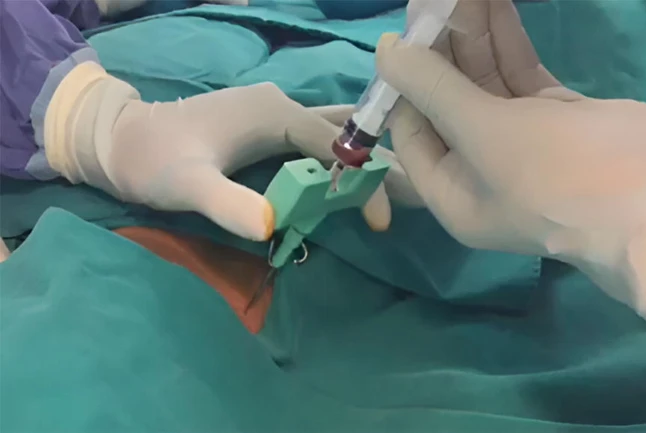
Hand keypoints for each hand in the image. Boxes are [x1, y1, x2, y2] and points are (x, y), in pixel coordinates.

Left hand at [53, 77, 395, 240]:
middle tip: (416, 195)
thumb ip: (227, 203)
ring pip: (336, 134)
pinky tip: (355, 180)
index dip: (362, 180)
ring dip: (365, 160)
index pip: (336, 145)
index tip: (380, 220)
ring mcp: (275, 114)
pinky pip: (318, 140)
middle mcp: (282, 106)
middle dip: (380, 163)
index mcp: (274, 113)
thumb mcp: (188, 186)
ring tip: (400, 187)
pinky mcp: (268, 127)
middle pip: (346, 133)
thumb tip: (271, 226)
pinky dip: (342, 160)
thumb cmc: (155, 162)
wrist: (122, 141)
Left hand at [376, 0, 645, 291]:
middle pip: (449, 103)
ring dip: (473, 37)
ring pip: (486, 84)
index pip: (413, 134)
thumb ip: (434, 89)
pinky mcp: (557, 117)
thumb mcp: (484, 134)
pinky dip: (507, 42)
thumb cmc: (558, 175)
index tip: (400, 42)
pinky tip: (492, 6)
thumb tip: (386, 51)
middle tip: (428, 4)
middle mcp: (481, 170)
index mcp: (453, 193)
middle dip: (439, 53)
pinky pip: (520, 76)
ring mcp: (522, 142)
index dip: (404, 88)